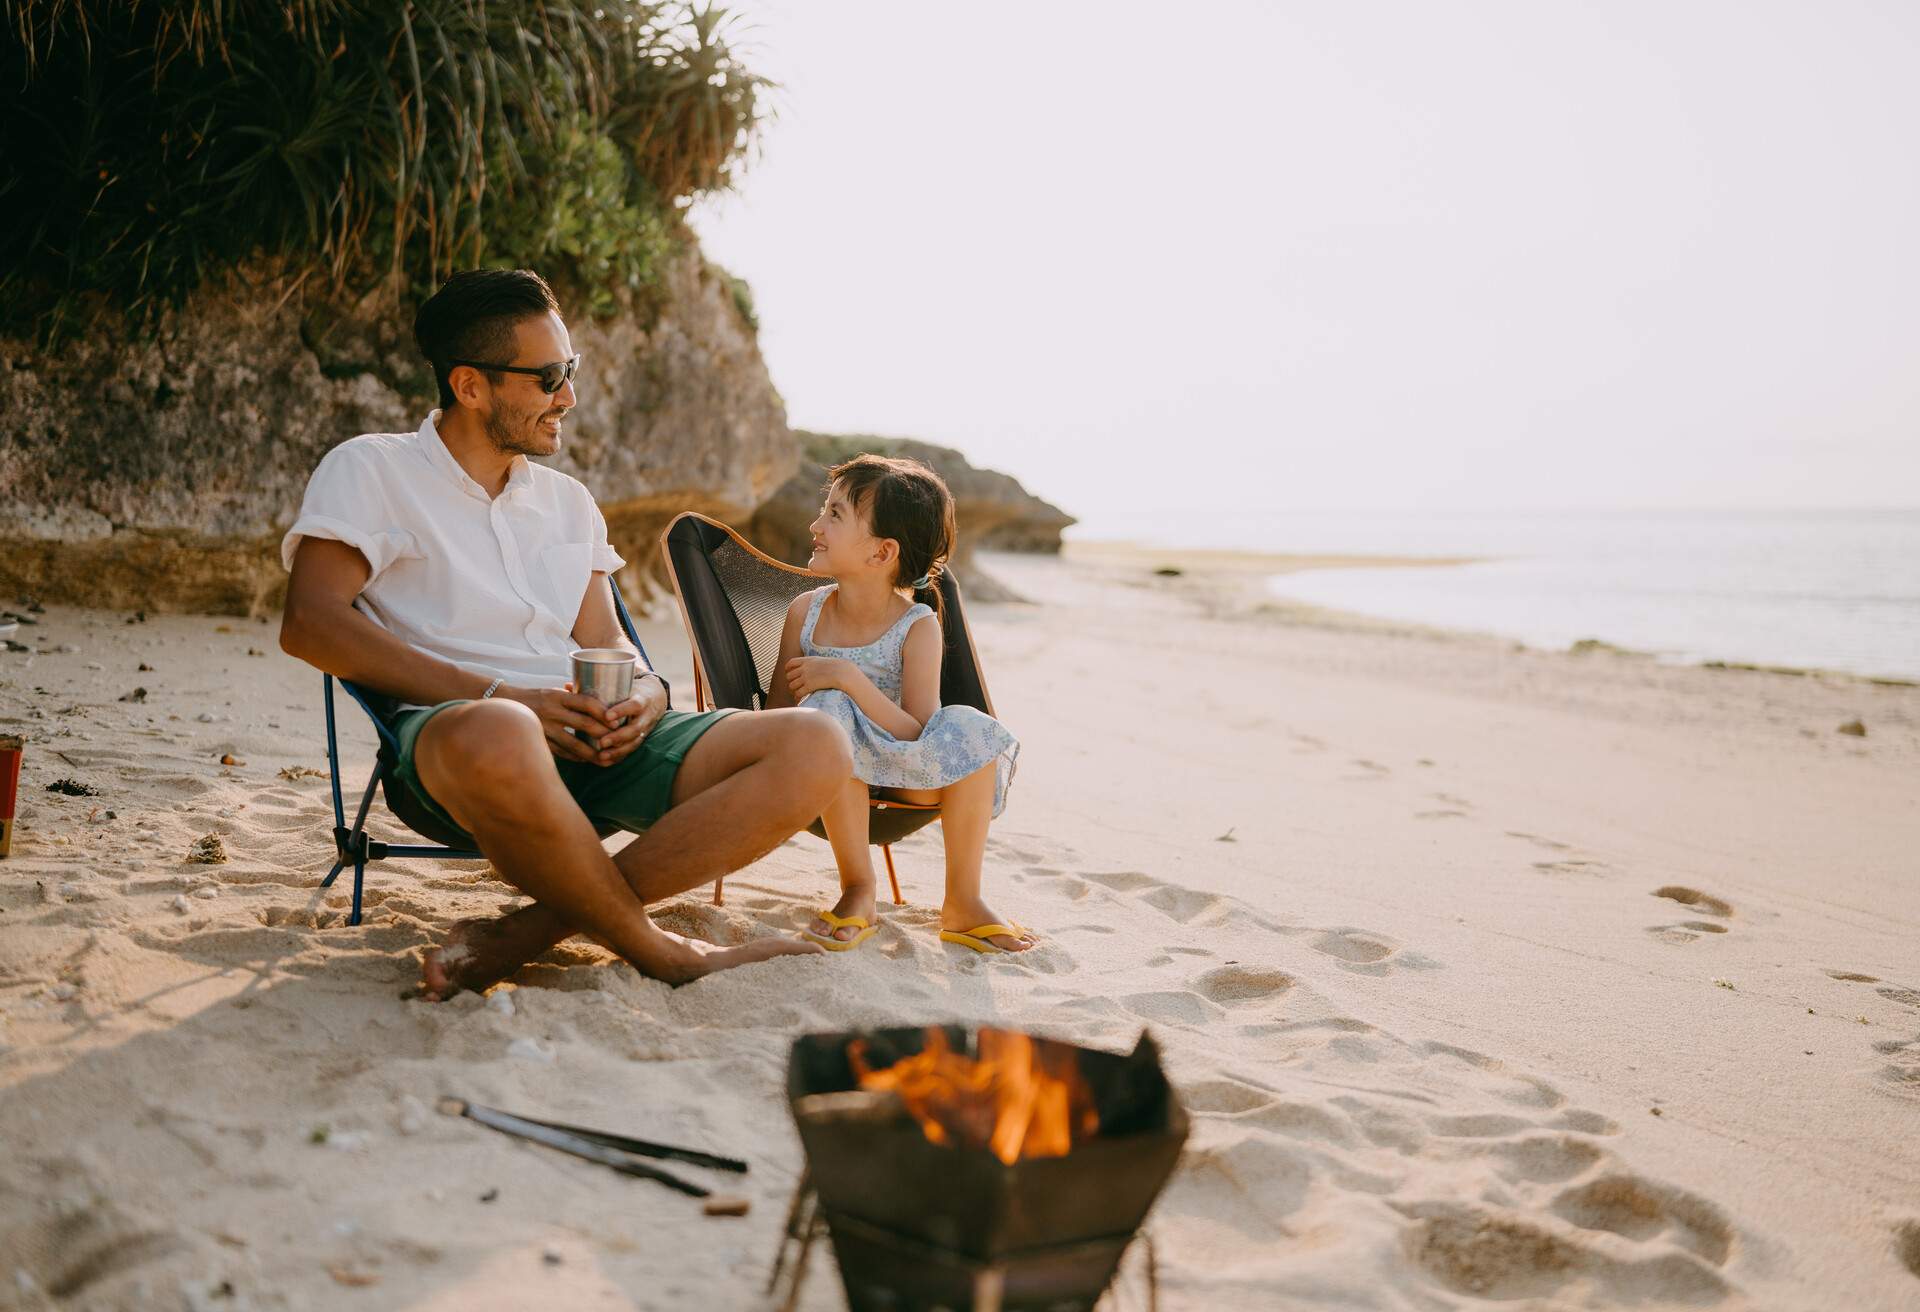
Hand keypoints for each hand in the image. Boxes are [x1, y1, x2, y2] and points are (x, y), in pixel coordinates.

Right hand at [500, 683, 629, 764]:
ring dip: (592, 753)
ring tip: (606, 758)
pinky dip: (575, 757)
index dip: (603, 712)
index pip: (586, 702)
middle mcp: (552, 711)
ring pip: (574, 744)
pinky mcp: (539, 742)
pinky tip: (585, 760)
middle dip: (603, 734)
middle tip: (616, 741)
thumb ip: (573, 699)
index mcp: (558, 696)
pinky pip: (561, 753)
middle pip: (584, 724)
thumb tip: (601, 705)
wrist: (504, 705)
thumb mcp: (553, 692)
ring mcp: (544, 728)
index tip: (615, 721)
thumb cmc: (535, 698)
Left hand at [584, 674, 669, 766]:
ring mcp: (645, 729)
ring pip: (634, 742)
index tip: (607, 716)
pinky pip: (632, 749)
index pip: (634, 705)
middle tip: (601, 742)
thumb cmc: (632, 689)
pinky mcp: (641, 738)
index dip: (622, 711)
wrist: (656, 697)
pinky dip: (620, 756)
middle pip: (635, 729)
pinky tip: (606, 761)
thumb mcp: (622, 684)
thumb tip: (566, 686)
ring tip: (602, 756)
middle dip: (618, 737)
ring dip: (618, 750)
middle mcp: (645, 716)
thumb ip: (597, 686)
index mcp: (641, 699)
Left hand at [784, 655, 854, 700]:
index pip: (791, 663)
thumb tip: (812, 668)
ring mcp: (806, 677)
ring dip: (794, 690)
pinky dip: (797, 697)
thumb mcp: (822, 661)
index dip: (788, 669)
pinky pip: (798, 693)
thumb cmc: (836, 668)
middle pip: (789, 676)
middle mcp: (804, 668)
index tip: (789, 672)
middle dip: (791, 681)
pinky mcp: (809, 686)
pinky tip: (800, 698)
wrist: (842, 672)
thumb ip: (814, 664)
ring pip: (791, 685)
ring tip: (798, 692)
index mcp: (807, 660)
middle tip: (796, 685)